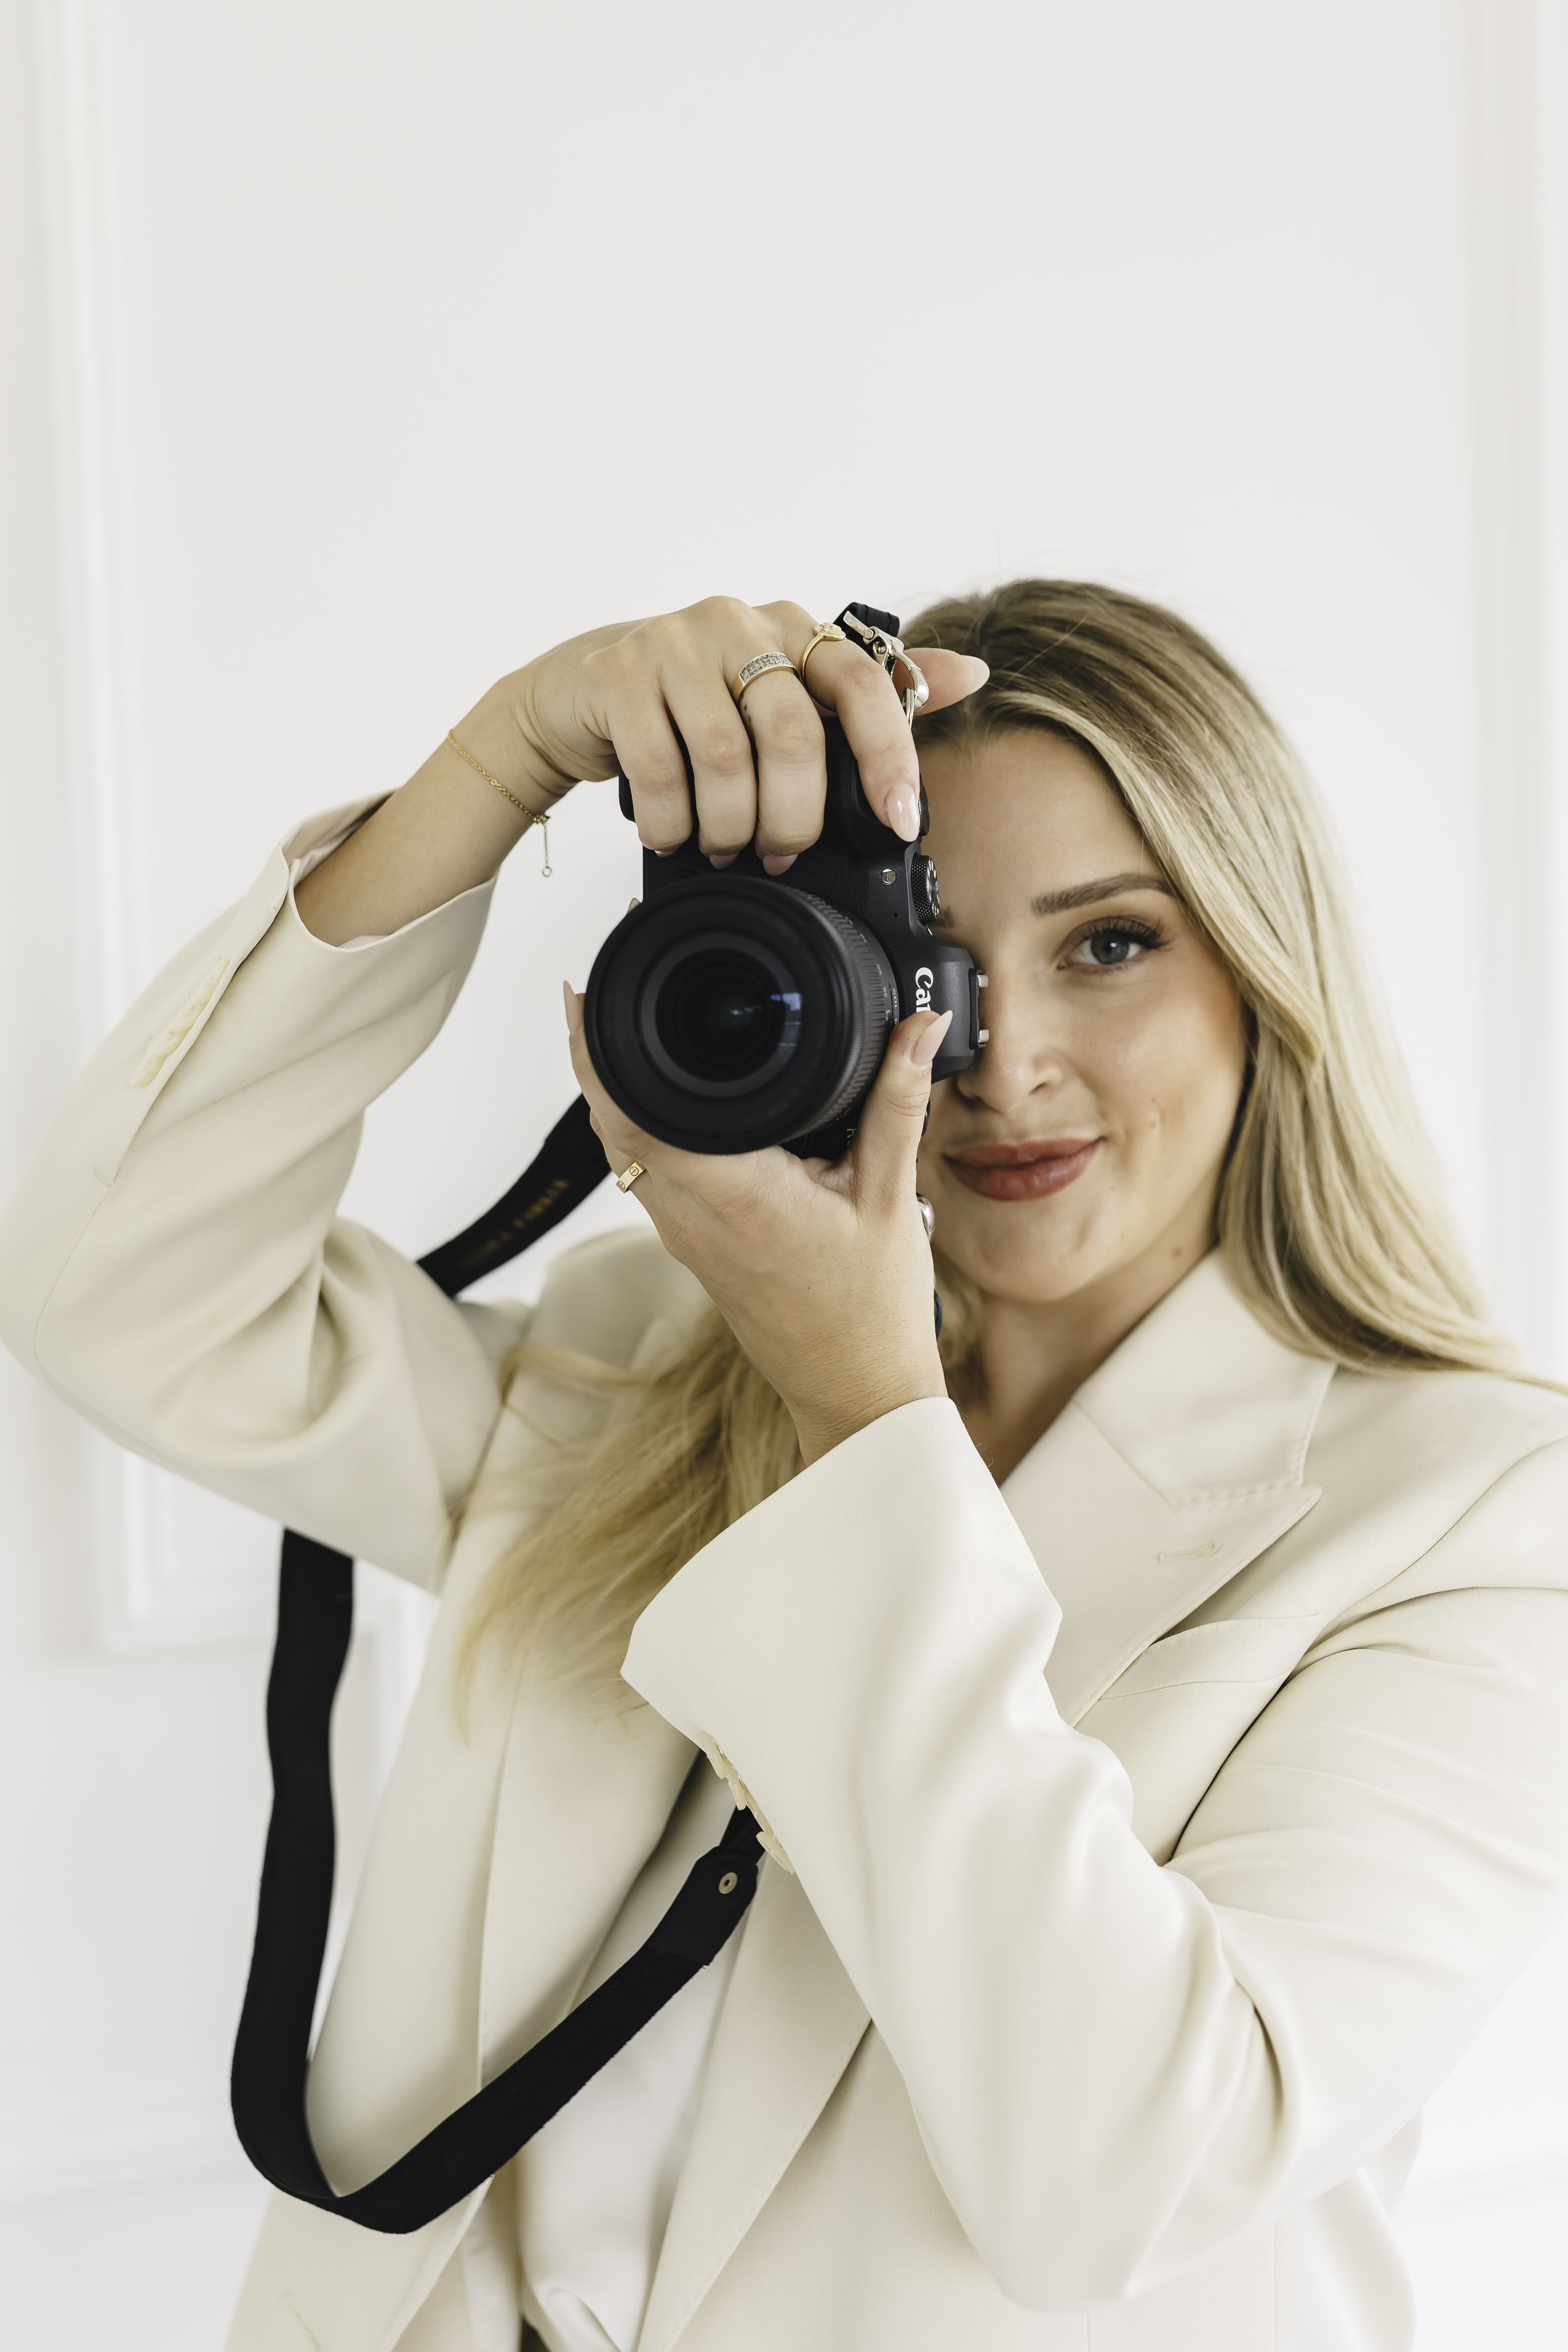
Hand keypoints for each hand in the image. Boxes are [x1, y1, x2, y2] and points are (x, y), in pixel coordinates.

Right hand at [512, 596, 988, 868]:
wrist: (581, 689)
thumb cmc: (699, 696)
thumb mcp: (789, 690)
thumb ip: (876, 688)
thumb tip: (972, 672)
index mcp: (795, 627)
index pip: (864, 683)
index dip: (887, 757)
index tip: (897, 821)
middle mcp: (739, 621)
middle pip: (793, 734)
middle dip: (794, 817)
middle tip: (781, 854)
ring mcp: (674, 642)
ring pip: (726, 758)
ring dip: (730, 826)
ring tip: (725, 848)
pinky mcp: (618, 674)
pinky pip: (659, 769)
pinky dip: (671, 822)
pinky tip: (673, 835)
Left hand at [566, 985, 952, 1464]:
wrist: (855, 1391)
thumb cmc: (872, 1310)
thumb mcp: (893, 1196)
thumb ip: (898, 1102)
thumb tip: (919, 1026)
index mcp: (735, 1196)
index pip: (636, 1115)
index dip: (600, 1053)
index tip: (591, 996)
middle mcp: (692, 1218)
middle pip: (611, 1126)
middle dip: (594, 1055)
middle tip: (597, 989)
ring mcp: (685, 1236)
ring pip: (621, 1152)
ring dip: (610, 1090)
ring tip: (616, 1024)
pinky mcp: (693, 1246)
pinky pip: (645, 1173)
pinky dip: (638, 1126)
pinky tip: (658, 1094)